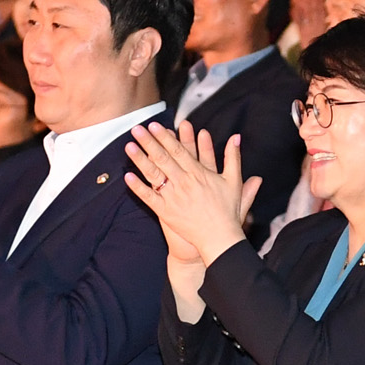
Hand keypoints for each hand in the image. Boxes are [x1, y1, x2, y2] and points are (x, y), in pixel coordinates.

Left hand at [122, 120, 257, 268]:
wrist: (219, 239)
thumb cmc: (227, 211)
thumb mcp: (234, 181)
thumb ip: (233, 157)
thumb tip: (236, 138)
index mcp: (198, 174)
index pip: (178, 151)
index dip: (165, 137)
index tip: (155, 125)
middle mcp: (184, 183)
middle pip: (163, 158)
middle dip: (149, 142)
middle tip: (137, 129)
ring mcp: (173, 198)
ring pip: (153, 175)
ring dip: (140, 159)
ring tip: (128, 146)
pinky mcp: (166, 212)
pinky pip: (149, 198)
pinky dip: (138, 188)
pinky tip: (128, 176)